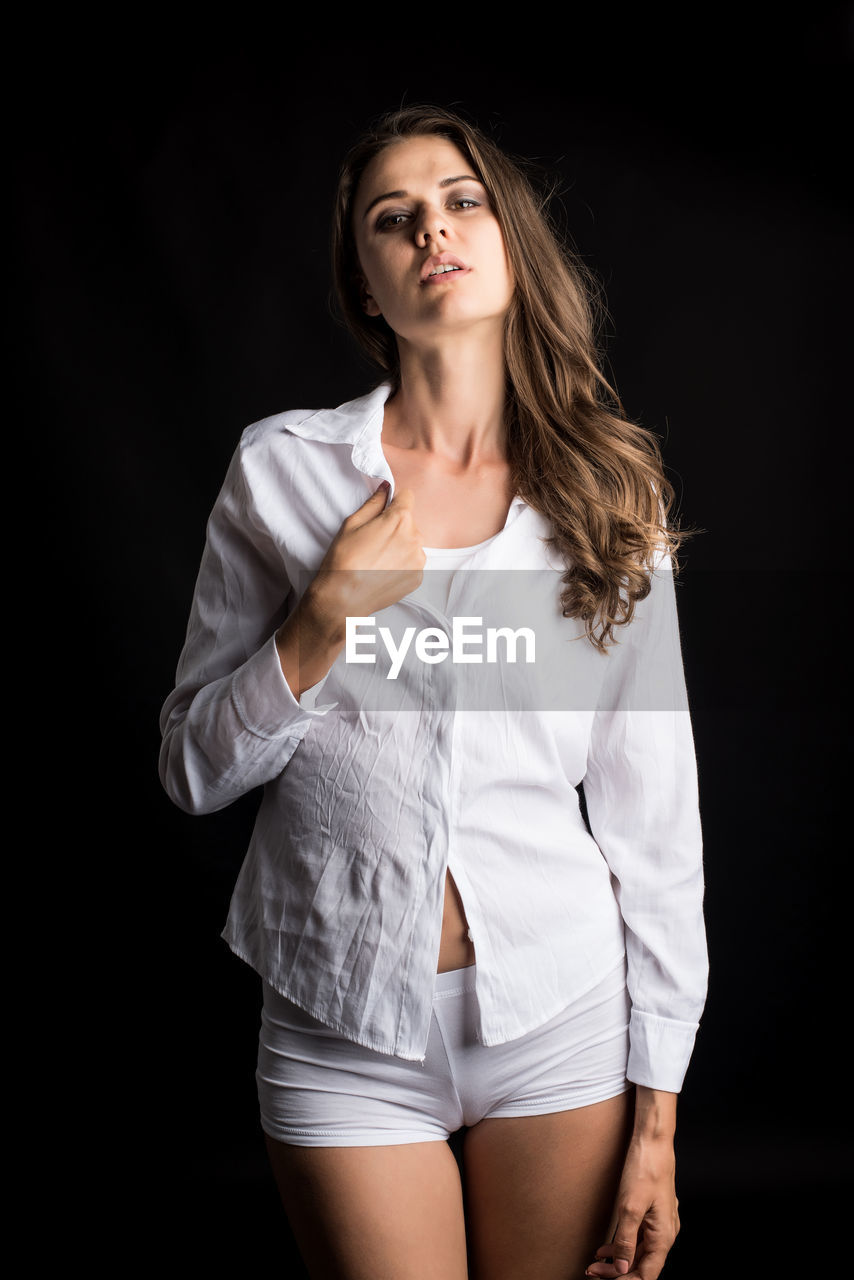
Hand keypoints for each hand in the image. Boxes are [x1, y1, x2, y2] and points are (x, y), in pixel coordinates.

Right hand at [303, 483, 425, 643]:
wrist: (344, 597)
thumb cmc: (344, 560)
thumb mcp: (352, 524)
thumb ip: (374, 503)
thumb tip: (385, 488)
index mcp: (400, 520)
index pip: (407, 497)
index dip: (393, 501)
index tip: (384, 511)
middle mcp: (415, 538)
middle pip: (409, 523)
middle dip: (395, 526)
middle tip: (373, 541)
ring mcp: (418, 560)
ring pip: (412, 543)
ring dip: (400, 546)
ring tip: (378, 559)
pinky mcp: (418, 578)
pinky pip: (412, 563)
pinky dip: (401, 565)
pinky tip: (383, 571)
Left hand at [585, 1134, 679, 1279]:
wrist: (653, 1140)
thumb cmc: (645, 1168)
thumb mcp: (630, 1206)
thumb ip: (626, 1240)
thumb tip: (622, 1268)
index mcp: (664, 1235)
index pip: (647, 1274)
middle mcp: (665, 1233)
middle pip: (642, 1265)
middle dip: (617, 1272)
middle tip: (592, 1272)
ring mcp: (660, 1223)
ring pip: (639, 1253)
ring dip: (618, 1260)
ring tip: (595, 1263)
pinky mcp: (652, 1213)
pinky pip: (638, 1238)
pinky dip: (622, 1245)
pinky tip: (605, 1248)